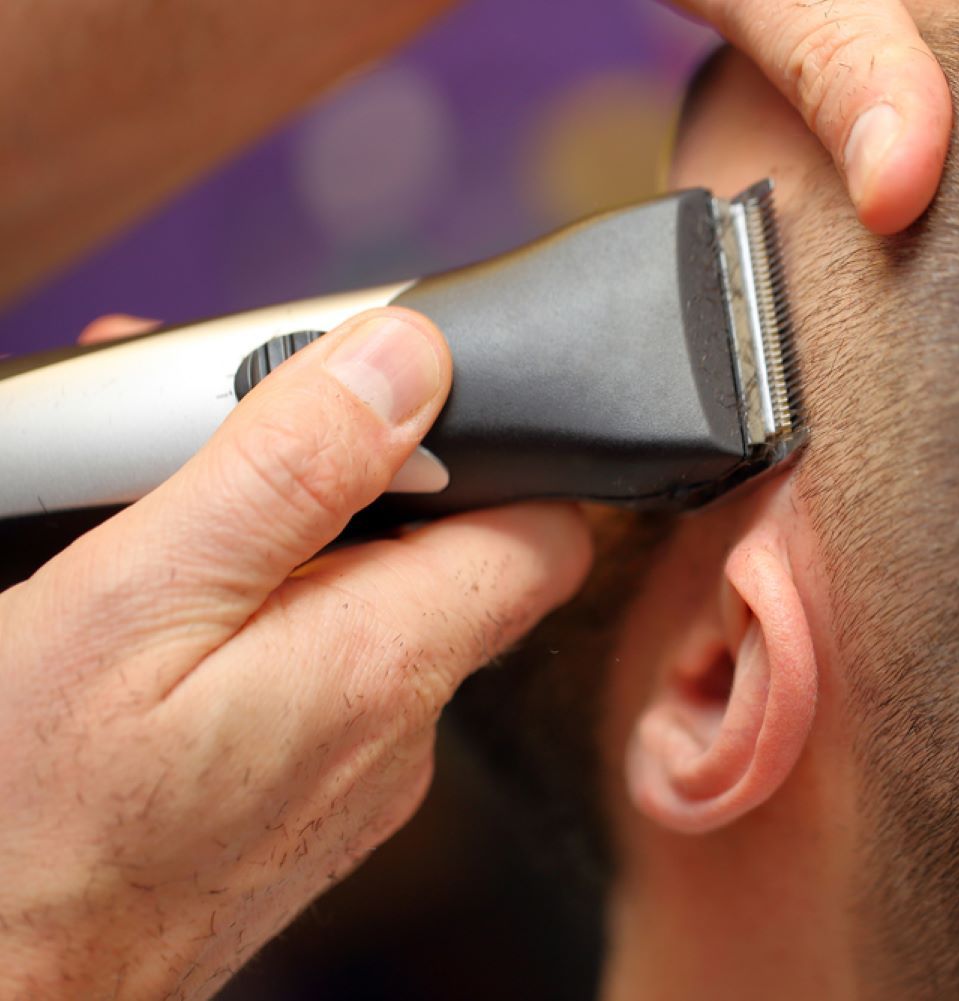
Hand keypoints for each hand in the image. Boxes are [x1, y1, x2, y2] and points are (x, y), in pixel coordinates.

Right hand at [0, 308, 590, 999]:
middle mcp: (399, 729)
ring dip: (288, 545)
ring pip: (370, 613)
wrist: (2, 990)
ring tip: (164, 508)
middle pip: (448, 559)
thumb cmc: (30, 825)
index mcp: (386, 664)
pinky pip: (319, 677)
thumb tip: (406, 364)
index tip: (412, 399)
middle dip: (350, 478)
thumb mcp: (141, 602)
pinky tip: (173, 611)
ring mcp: (355, 775)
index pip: (545, 532)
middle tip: (223, 431)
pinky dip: (261, 622)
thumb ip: (287, 477)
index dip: (504, 449)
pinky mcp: (303, 803)